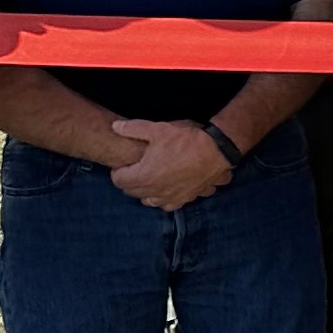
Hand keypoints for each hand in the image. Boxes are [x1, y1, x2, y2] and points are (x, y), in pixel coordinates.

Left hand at [106, 117, 234, 210]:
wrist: (217, 150)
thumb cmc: (186, 140)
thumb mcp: (158, 129)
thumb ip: (133, 128)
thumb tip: (115, 127)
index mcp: (144, 175)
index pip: (119, 180)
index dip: (119, 170)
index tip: (124, 163)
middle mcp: (155, 191)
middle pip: (132, 192)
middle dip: (131, 181)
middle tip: (137, 168)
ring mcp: (171, 197)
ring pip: (149, 201)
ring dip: (146, 192)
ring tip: (151, 179)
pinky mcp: (186, 198)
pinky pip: (169, 205)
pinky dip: (165, 198)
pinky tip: (169, 188)